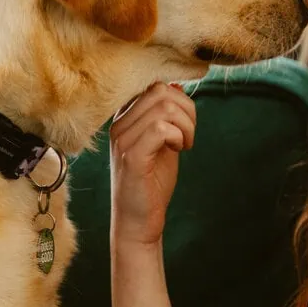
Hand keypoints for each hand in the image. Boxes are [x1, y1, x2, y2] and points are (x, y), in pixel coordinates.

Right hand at [109, 82, 195, 248]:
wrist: (138, 221)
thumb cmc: (152, 182)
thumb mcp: (163, 141)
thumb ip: (168, 115)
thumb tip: (178, 85)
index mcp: (124, 117)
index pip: (153, 84)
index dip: (179, 98)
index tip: (185, 124)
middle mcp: (118, 124)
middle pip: (161, 90)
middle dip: (187, 110)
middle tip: (188, 136)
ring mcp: (122, 140)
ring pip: (164, 106)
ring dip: (186, 124)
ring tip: (184, 144)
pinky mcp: (132, 157)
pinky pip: (161, 128)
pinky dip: (179, 136)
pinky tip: (179, 150)